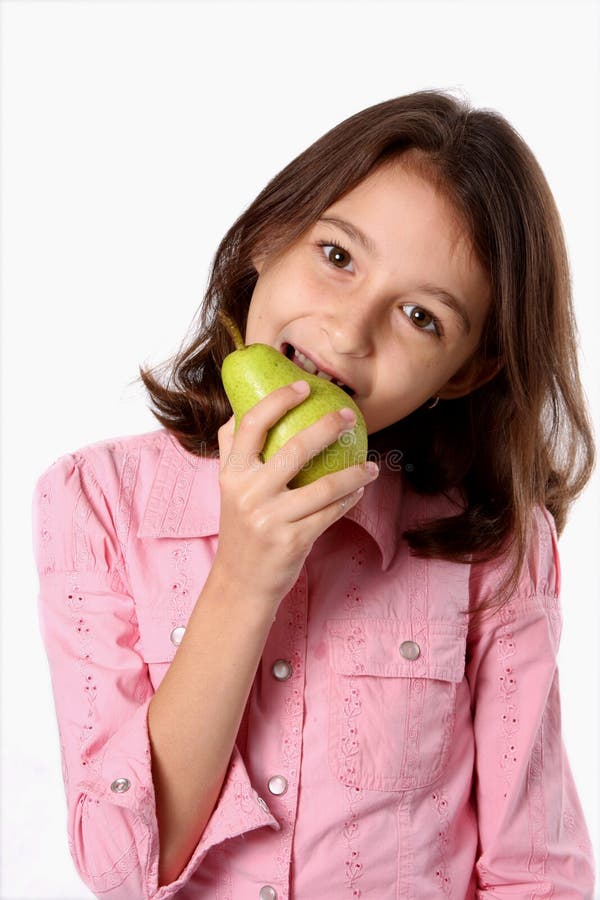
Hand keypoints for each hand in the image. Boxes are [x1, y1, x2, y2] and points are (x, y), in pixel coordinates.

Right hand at [213, 382, 378, 607]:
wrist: (241, 582)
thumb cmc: (242, 526)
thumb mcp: (229, 488)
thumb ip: (233, 450)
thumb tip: (241, 408)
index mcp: (231, 474)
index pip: (251, 425)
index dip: (278, 400)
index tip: (304, 386)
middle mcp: (248, 494)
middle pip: (294, 450)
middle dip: (328, 427)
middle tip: (349, 417)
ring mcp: (270, 519)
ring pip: (323, 487)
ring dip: (354, 472)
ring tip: (371, 465)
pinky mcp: (292, 541)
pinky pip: (330, 513)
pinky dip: (349, 499)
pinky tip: (359, 489)